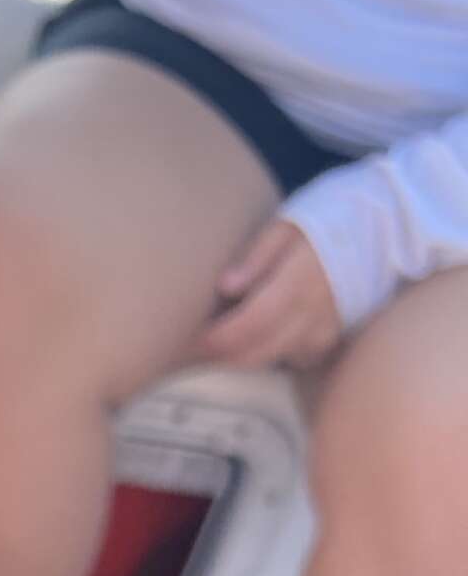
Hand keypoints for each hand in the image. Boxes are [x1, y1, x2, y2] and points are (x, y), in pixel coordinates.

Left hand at [197, 219, 343, 369]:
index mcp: (299, 282)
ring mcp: (323, 333)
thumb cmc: (332, 217)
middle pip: (252, 352)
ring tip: (213, 342)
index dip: (215, 339)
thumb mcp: (291, 222)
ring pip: (267, 358)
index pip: (248, 325)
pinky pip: (287, 358)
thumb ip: (257, 256)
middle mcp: (312, 315)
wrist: (388, 228)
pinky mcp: (329, 342)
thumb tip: (226, 286)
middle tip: (187, 349)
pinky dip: (264, 351)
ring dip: (238, 355)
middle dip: (218, 355)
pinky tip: (250, 337)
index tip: (187, 340)